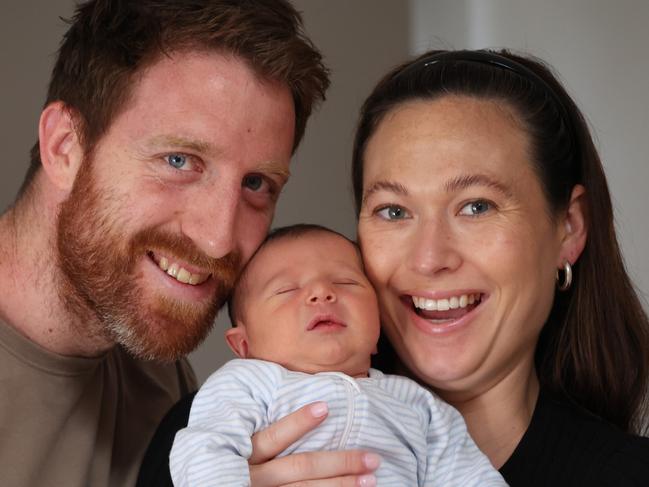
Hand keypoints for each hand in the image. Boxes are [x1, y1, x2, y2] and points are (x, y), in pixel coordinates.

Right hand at [249, 401, 380, 486]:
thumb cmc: (235, 462)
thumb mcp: (236, 441)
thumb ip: (261, 428)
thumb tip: (306, 402)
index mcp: (246, 454)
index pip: (273, 437)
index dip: (298, 422)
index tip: (325, 407)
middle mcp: (256, 477)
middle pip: (301, 467)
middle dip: (340, 462)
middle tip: (372, 457)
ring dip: (343, 484)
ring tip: (370, 478)